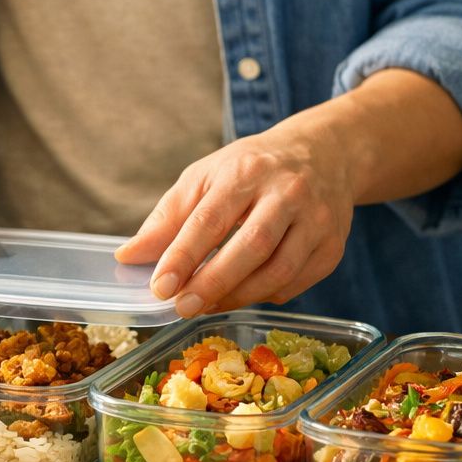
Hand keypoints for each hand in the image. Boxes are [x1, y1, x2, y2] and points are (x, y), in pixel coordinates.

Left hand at [116, 113, 356, 316]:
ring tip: (206, 306)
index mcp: (245, 171)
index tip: (159, 287)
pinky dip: (266, 294)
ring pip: (279, 270)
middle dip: (213, 282)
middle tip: (182, 307)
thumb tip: (127, 258)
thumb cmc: (250, 169)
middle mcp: (287, 193)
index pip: (210, 218)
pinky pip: (297, 282)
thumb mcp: (203, 178)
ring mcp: (317, 219)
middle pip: (250, 246)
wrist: (324, 153)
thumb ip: (166, 218)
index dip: (183, 256)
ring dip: (238, 296)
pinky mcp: (333, 245)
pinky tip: (244, 294)